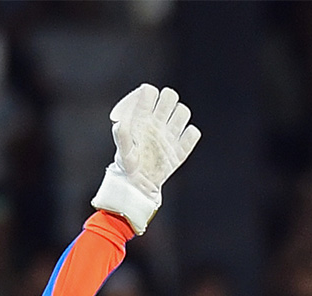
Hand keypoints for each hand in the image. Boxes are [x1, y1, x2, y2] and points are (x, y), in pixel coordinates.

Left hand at [90, 83, 200, 234]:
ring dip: (179, 117)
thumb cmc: (128, 166)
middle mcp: (157, 122)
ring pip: (183, 111)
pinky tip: (177, 147)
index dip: (149, 94)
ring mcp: (170, 135)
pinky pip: (193, 134)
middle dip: (167, 101)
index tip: (143, 107)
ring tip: (168, 133)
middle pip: (170, 96)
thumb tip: (119, 122)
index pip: (150, 91)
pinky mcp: (180, 149)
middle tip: (159, 118)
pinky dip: (190, 136)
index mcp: (142, 117)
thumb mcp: (122, 151)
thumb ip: (121, 135)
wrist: (139, 187)